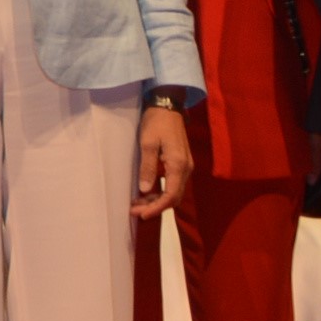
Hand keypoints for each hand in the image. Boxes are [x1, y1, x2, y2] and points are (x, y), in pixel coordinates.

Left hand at [134, 103, 192, 217]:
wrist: (167, 107)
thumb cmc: (156, 123)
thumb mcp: (147, 143)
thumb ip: (148, 167)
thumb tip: (145, 190)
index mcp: (178, 165)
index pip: (170, 196)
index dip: (156, 208)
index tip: (141, 214)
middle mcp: (186, 169)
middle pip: (173, 197)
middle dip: (155, 207)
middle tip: (134, 211)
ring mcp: (185, 166)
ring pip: (174, 191)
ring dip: (157, 200)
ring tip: (137, 204)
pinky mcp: (181, 163)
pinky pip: (173, 183)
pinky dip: (161, 191)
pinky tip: (147, 192)